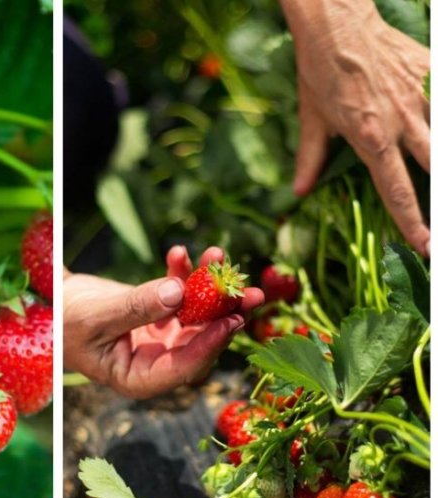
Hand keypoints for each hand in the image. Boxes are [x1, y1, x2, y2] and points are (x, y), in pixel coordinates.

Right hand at [63, 246, 264, 398]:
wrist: (45, 305)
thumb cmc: (60, 323)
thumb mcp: (96, 318)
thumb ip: (137, 308)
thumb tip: (179, 293)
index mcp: (139, 378)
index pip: (184, 367)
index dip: (210, 344)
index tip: (232, 319)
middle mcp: (156, 361)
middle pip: (201, 340)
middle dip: (225, 313)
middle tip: (250, 292)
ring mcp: (159, 337)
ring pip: (196, 315)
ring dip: (209, 287)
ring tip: (218, 255)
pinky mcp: (156, 314)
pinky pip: (178, 294)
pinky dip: (181, 273)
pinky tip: (179, 252)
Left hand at [282, 0, 429, 254]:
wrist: (337, 25)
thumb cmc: (321, 73)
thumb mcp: (312, 119)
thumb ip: (311, 158)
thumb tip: (299, 191)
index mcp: (371, 140)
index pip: (397, 191)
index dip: (412, 223)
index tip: (426, 247)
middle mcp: (403, 123)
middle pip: (436, 169)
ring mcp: (422, 98)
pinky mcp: (433, 74)